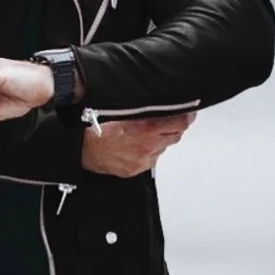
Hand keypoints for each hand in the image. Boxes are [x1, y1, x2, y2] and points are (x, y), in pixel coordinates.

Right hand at [81, 112, 196, 177]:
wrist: (85, 149)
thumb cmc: (99, 129)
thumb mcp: (124, 112)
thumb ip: (145, 110)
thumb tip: (160, 105)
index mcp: (146, 128)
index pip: (180, 123)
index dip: (187, 116)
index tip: (189, 111)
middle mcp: (148, 145)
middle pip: (175, 135)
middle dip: (175, 127)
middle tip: (171, 119)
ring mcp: (144, 159)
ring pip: (164, 147)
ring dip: (161, 139)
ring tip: (147, 133)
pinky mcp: (138, 169)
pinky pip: (152, 158)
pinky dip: (150, 151)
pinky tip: (139, 145)